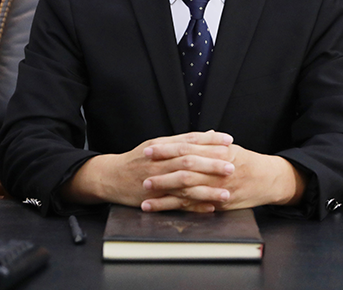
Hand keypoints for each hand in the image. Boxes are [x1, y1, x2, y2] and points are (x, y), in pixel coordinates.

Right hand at [60, 130, 234, 211]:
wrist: (111, 176)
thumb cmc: (137, 159)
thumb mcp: (158, 144)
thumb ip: (183, 140)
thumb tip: (209, 133)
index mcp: (162, 146)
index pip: (190, 140)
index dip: (210, 140)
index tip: (228, 141)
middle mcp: (160, 161)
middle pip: (189, 160)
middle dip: (212, 164)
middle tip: (232, 166)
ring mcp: (158, 180)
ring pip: (185, 184)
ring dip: (207, 189)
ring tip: (226, 193)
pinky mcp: (155, 198)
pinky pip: (177, 204)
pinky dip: (194, 206)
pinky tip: (209, 208)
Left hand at [140, 141, 305, 211]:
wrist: (269, 180)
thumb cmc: (248, 162)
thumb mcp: (230, 148)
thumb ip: (210, 143)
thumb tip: (193, 137)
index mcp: (217, 152)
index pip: (187, 149)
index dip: (167, 149)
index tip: (150, 148)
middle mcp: (215, 170)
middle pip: (183, 168)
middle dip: (161, 168)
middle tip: (142, 167)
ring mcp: (215, 188)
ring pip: (185, 189)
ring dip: (163, 190)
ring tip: (144, 190)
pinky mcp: (216, 203)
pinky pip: (191, 207)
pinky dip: (172, 207)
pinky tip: (156, 208)